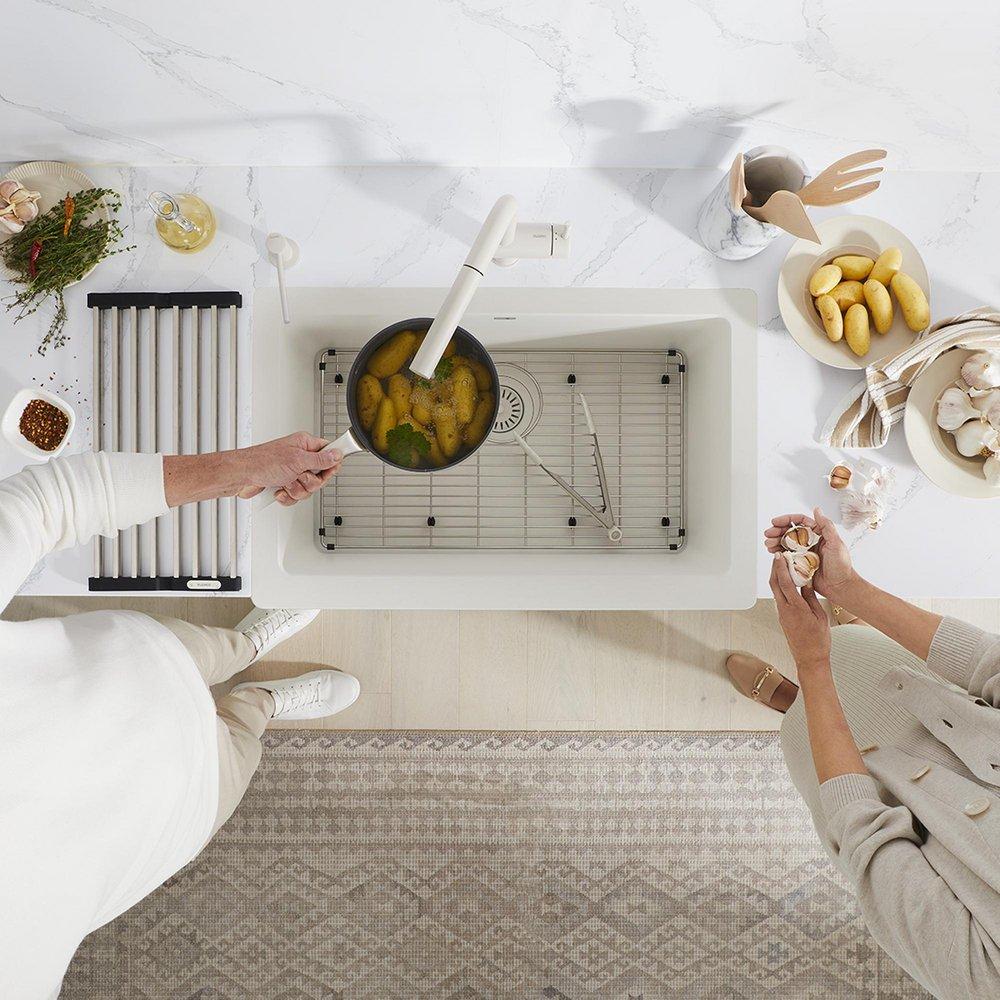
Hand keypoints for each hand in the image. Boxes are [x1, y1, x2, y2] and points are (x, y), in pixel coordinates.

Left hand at [234, 433, 342, 505]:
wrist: (242, 476)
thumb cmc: (262, 462)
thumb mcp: (297, 460)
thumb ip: (321, 459)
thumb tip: (337, 454)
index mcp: (305, 444)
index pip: (329, 453)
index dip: (330, 465)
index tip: (326, 472)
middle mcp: (300, 457)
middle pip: (320, 475)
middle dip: (308, 482)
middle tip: (298, 476)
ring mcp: (292, 471)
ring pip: (308, 488)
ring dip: (296, 489)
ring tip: (285, 482)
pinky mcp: (285, 483)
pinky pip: (296, 495)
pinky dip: (287, 496)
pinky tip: (279, 490)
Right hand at [764, 506, 854, 599]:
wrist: (840, 587)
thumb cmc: (842, 566)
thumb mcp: (836, 544)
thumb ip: (826, 526)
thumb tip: (817, 509)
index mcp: (818, 534)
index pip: (800, 521)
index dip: (786, 520)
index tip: (776, 522)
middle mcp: (809, 541)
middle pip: (790, 531)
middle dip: (777, 531)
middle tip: (768, 534)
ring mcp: (803, 552)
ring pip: (785, 543)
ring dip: (775, 541)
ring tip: (768, 544)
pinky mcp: (798, 563)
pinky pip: (786, 555)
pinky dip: (777, 553)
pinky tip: (772, 552)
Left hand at [769, 553, 830, 671]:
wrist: (810, 658)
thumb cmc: (819, 640)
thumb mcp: (820, 616)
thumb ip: (811, 598)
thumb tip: (806, 583)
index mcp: (796, 608)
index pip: (785, 583)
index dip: (781, 568)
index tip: (780, 557)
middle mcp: (785, 610)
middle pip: (774, 584)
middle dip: (775, 569)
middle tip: (779, 557)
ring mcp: (782, 614)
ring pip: (775, 591)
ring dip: (777, 577)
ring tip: (783, 566)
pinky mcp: (782, 618)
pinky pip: (779, 599)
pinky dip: (781, 588)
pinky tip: (787, 583)